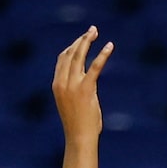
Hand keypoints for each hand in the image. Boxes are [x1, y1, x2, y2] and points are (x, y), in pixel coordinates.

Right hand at [52, 25, 113, 142]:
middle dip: (81, 40)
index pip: (63, 58)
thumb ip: (78, 88)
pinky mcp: (86, 89)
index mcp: (57, 84)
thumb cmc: (78, 124)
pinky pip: (95, 67)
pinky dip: (103, 55)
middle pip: (70, 53)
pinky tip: (109, 46)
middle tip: (92, 30)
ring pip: (80, 56)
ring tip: (96, 32)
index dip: (72, 46)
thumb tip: (90, 80)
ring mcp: (73, 85)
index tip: (82, 40)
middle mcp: (62, 82)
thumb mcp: (73, 103)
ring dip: (88, 41)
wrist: (79, 137)